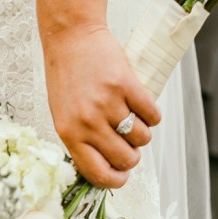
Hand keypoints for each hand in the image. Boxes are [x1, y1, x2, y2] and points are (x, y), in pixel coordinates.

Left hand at [42, 24, 159, 187]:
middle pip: (127, 159)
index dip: (116, 180)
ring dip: (141, 131)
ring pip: (143, 138)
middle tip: (126, 138)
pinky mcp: (126, 85)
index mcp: (68, 133)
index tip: (122, 175)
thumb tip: (107, 169)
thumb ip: (82, 141)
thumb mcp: (64, 114)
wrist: (71, 38)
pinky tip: (137, 101)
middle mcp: (87, 121)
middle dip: (132, 154)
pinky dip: (151, 113)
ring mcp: (107, 103)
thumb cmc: (66, 78)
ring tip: (127, 113)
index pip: (98, 174)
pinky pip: (153, 116)